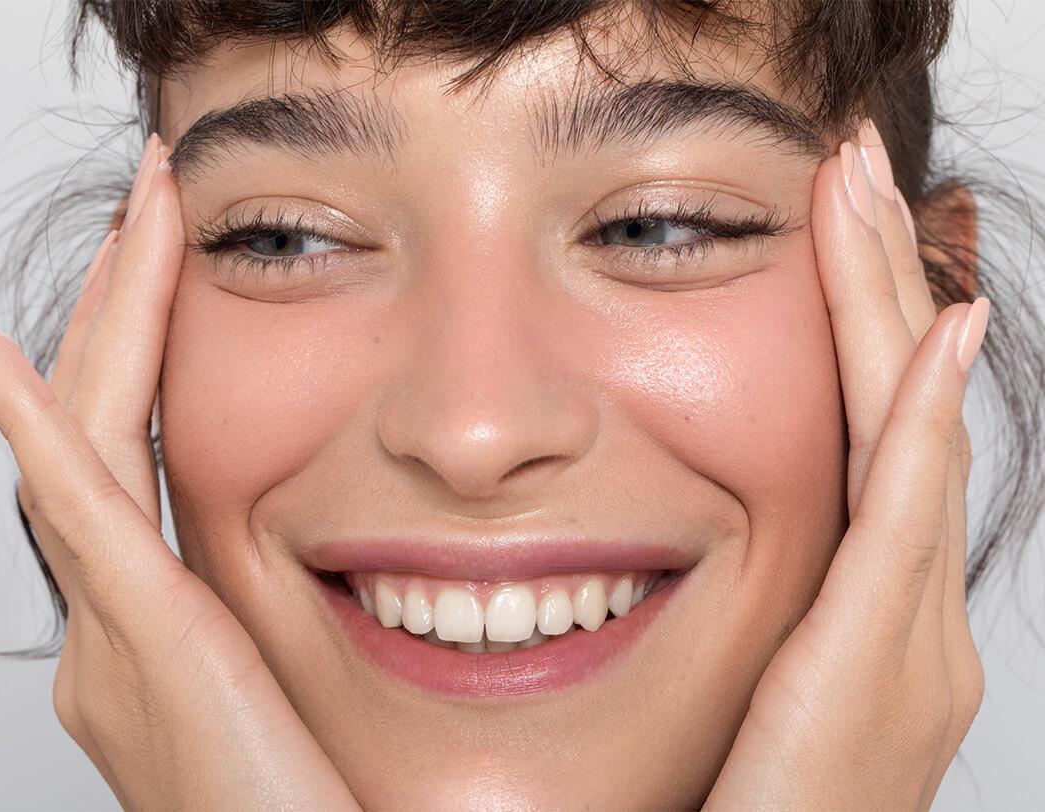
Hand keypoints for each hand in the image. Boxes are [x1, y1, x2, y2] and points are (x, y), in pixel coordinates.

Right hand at [0, 135, 358, 809]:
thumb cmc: (296, 805)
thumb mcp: (263, 699)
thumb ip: (243, 632)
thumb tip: (264, 583)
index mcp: (143, 630)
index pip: (128, 464)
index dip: (134, 362)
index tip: (158, 274)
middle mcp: (104, 624)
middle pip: (99, 431)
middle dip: (119, 310)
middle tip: (146, 209)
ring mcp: (110, 633)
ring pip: (91, 443)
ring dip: (111, 322)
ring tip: (133, 220)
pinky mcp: (145, 641)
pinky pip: (80, 514)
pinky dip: (32, 426)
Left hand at [703, 122, 987, 809]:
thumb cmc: (741, 810)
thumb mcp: (759, 695)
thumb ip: (760, 618)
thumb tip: (703, 544)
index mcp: (877, 617)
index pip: (875, 437)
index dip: (863, 325)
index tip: (838, 226)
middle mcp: (915, 615)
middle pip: (900, 411)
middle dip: (880, 282)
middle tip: (856, 169)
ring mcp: (914, 637)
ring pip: (905, 435)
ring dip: (888, 307)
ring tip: (868, 194)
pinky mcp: (881, 661)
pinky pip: (902, 516)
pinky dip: (919, 420)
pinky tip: (935, 331)